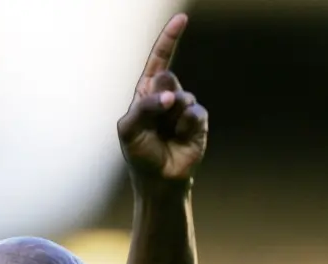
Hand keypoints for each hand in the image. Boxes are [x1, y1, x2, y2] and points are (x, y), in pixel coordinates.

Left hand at [117, 14, 207, 185]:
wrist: (159, 180)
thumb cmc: (140, 154)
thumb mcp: (129, 130)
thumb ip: (144, 107)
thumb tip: (172, 96)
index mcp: (147, 92)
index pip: (159, 59)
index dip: (169, 38)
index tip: (182, 18)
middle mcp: (167, 95)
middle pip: (168, 77)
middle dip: (160, 97)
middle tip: (155, 119)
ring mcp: (184, 107)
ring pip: (182, 97)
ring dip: (171, 118)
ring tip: (166, 135)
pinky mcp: (198, 120)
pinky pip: (194, 112)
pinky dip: (185, 126)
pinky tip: (180, 138)